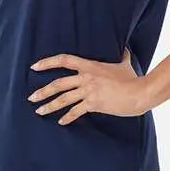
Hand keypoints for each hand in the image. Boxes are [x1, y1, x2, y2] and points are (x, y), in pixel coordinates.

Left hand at [28, 47, 150, 124]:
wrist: (138, 92)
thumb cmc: (132, 77)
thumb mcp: (124, 63)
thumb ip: (122, 55)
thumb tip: (125, 48)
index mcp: (90, 65)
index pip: (64, 60)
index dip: (47, 62)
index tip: (34, 66)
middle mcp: (86, 77)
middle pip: (58, 83)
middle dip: (43, 91)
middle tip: (31, 98)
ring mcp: (89, 91)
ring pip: (63, 99)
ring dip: (49, 106)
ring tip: (39, 111)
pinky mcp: (94, 104)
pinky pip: (76, 112)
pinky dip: (68, 117)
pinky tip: (61, 122)